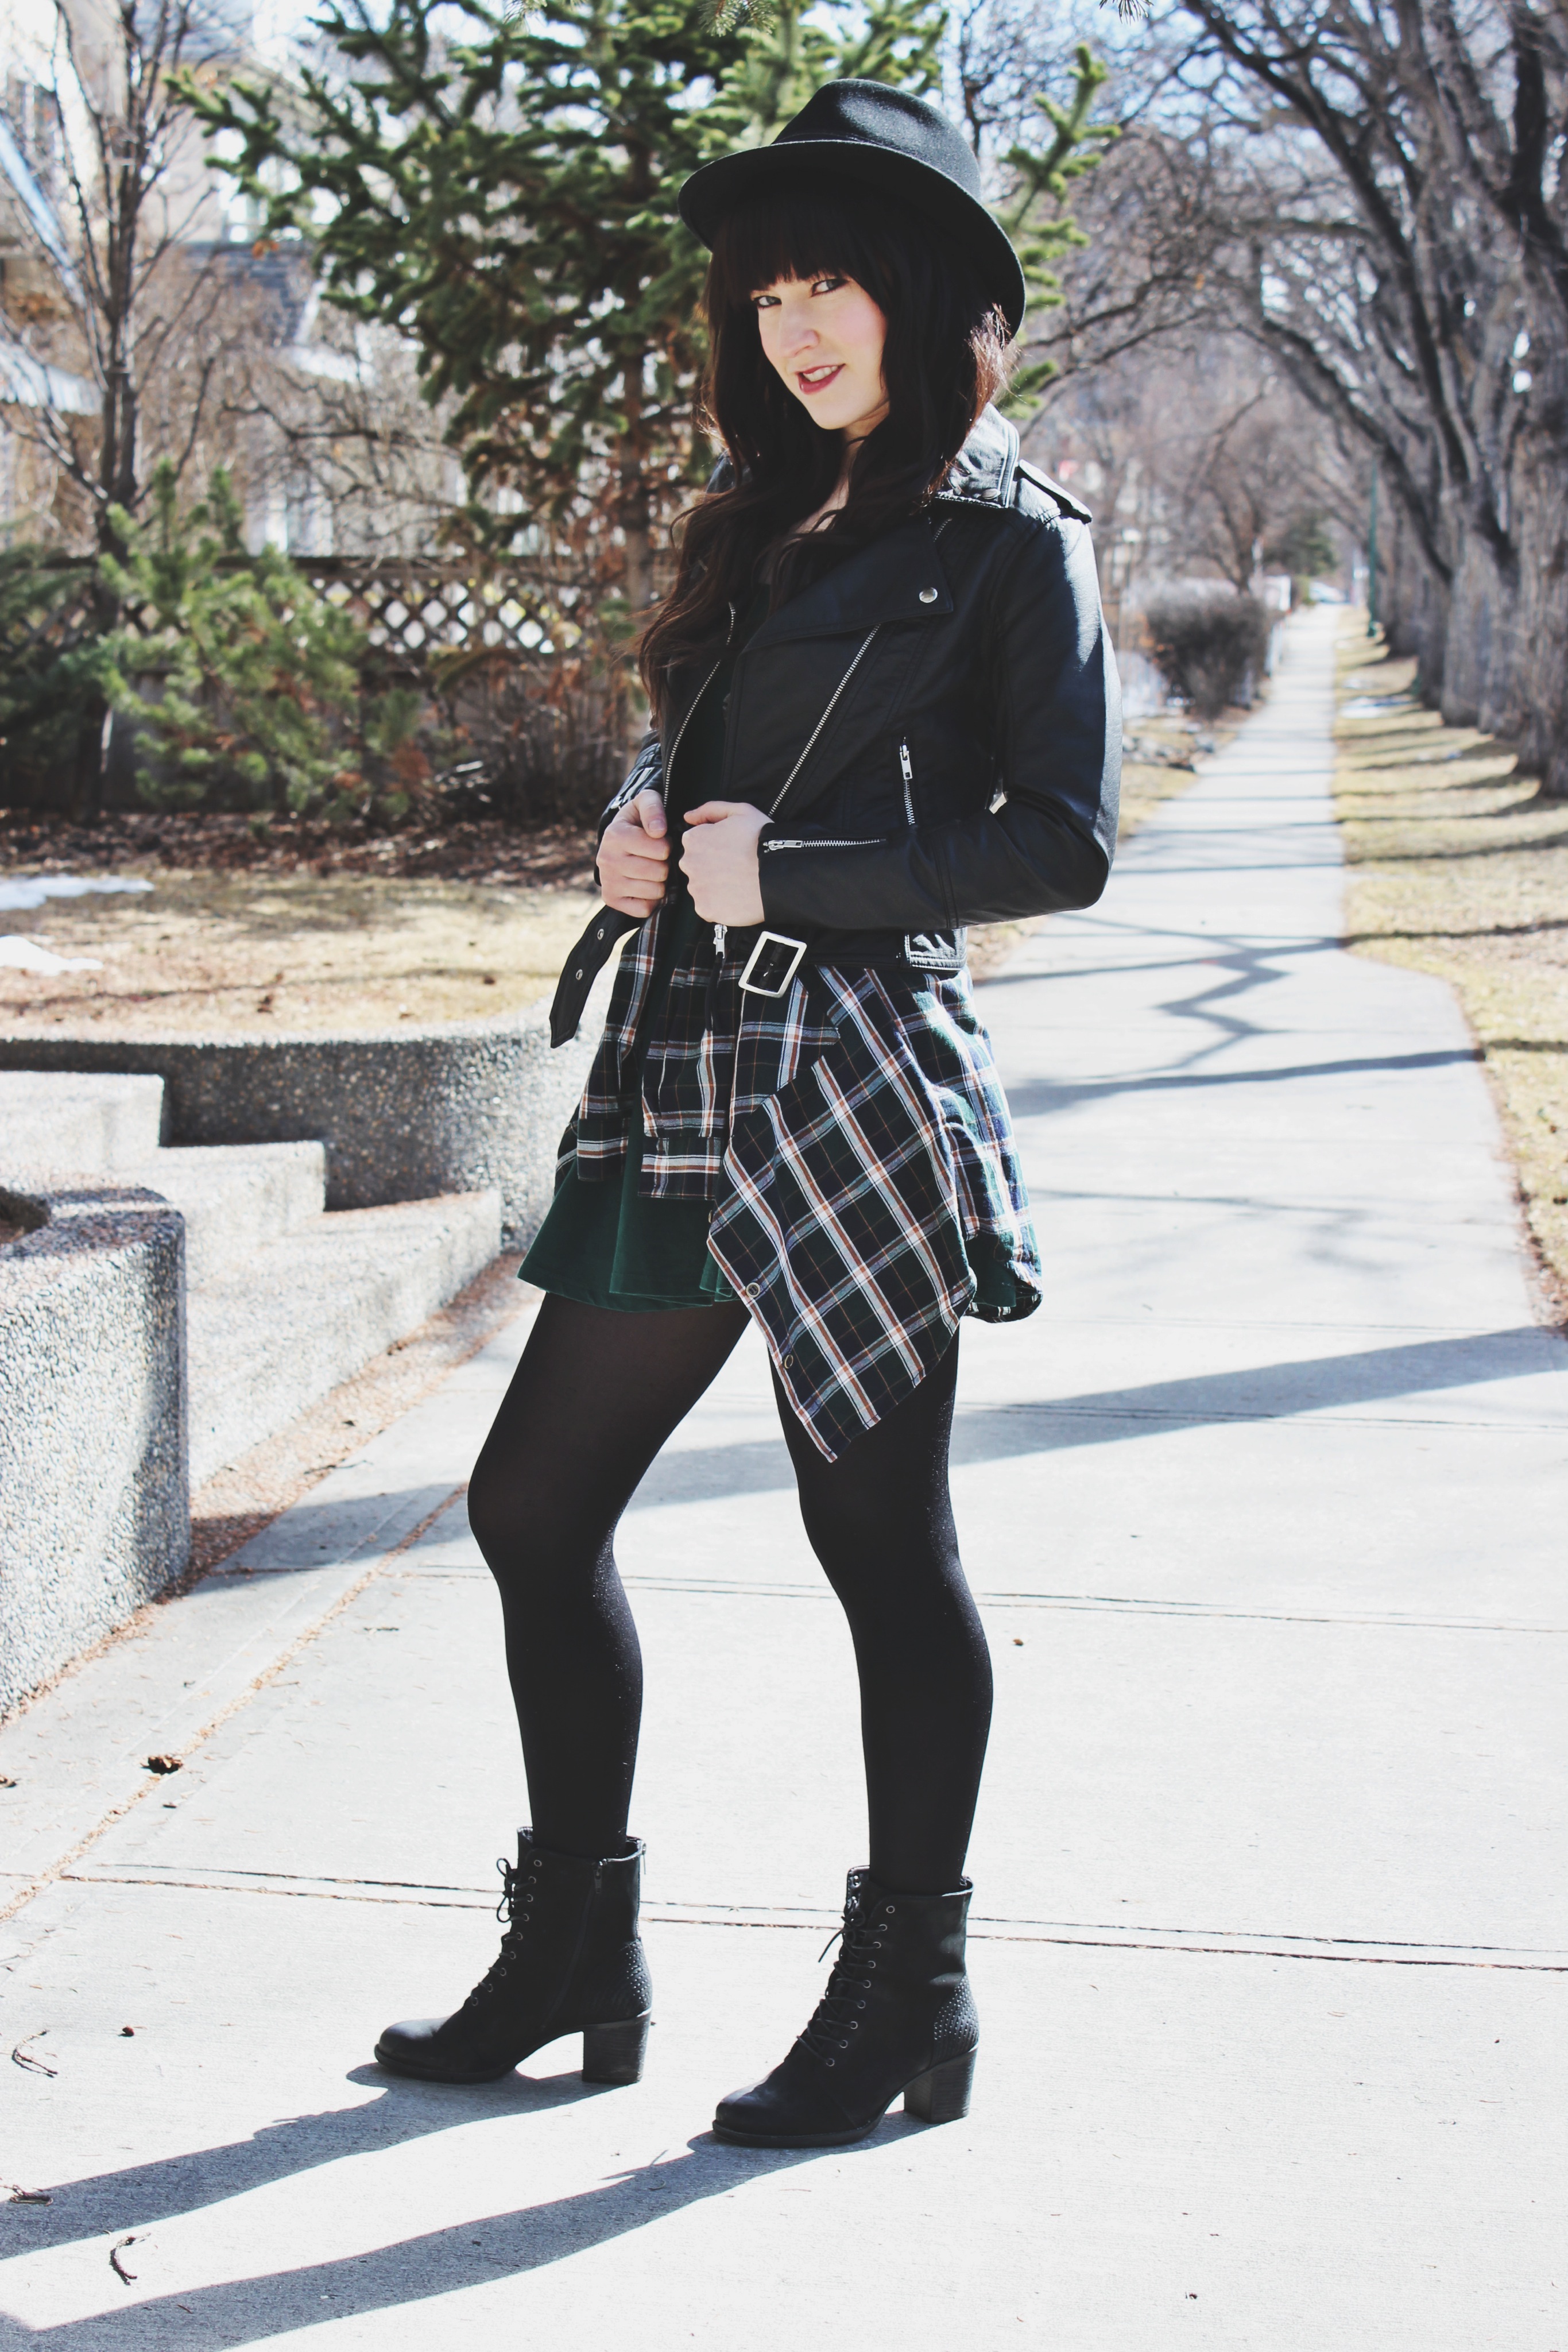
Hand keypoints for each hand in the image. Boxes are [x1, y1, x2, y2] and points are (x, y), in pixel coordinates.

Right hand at [599, 789, 668, 916]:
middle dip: (665, 865)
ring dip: (660, 882)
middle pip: (660, 872)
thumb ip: (653, 808)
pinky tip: (644, 885)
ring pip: (655, 891)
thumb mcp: (645, 802)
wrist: (617, 840)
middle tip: (655, 858)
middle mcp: (607, 859)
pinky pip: (645, 908)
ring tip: (650, 870)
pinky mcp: (610, 899)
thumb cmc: (638, 820)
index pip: (662, 850)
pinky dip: (651, 899)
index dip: (667, 845)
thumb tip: (658, 832)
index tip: (659, 841)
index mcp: (615, 835)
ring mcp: (608, 881)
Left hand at [679, 801, 767, 924]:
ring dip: (715, 887)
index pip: (696, 844)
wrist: (778, 874)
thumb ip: (710, 810)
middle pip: (696, 866)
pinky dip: (720, 905)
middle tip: (736, 868)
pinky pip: (708, 908)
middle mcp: (688, 863)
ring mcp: (696, 888)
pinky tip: (736, 897)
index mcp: (693, 839)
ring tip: (738, 884)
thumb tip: (688, 817)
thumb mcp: (740, 811)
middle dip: (712, 867)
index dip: (715, 846)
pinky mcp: (705, 909)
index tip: (731, 850)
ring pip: (702, 888)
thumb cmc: (762, 840)